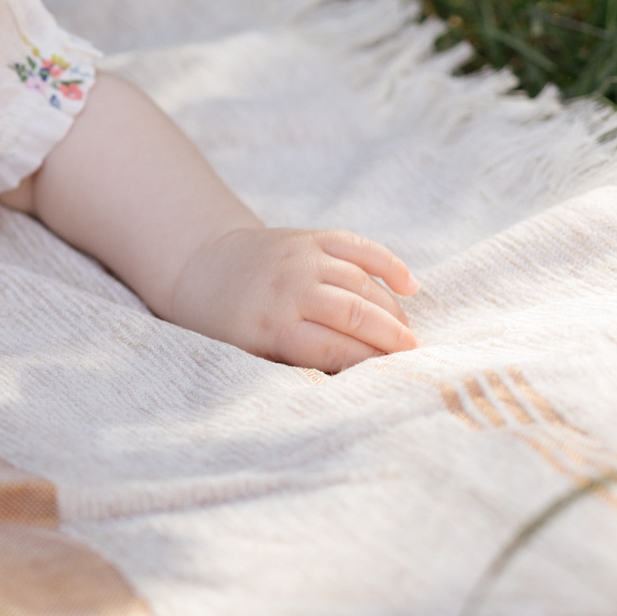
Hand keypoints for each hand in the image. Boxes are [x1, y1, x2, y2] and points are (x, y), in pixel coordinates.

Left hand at [165, 227, 418, 372]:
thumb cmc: (229, 324)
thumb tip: (354, 377)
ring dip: (392, 309)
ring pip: (362, 281)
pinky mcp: (310, 236)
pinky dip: (387, 264)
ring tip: (406, 334)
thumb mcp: (251, 353)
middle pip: (355, 313)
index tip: (394, 378)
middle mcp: (289, 288)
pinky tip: (408, 286)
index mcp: (271, 325)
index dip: (369, 362)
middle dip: (391, 337)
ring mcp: (302, 258)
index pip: (335, 347)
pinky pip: (358, 246)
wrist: (203, 267)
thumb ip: (298, 361)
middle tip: (413, 357)